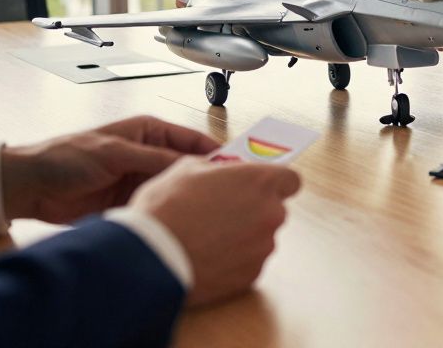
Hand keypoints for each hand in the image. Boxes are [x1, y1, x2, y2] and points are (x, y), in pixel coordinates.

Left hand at [0, 115, 219, 222]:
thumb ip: (155, 159)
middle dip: (207, 180)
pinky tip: (185, 224)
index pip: (192, 141)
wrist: (31, 187)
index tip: (237, 170)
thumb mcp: (116, 153)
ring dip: (190, 200)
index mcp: (150, 132)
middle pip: (189, 168)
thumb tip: (193, 169)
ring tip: (213, 213)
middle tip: (230, 196)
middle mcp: (150, 154)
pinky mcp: (133, 203)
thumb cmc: (67, 156)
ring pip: (177, 189)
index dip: (215, 155)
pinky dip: (171, 214)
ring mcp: (142, 180)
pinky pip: (160, 207)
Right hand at [130, 157, 301, 305]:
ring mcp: (263, 247)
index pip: (291, 180)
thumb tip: (220, 170)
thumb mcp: (186, 169)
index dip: (275, 183)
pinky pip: (249, 262)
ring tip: (209, 237)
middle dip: (255, 210)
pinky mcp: (252, 275)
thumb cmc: (167, 207)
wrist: (151, 257)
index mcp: (261, 182)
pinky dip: (235, 260)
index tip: (259, 187)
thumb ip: (215, 168)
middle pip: (275, 209)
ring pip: (261, 238)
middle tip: (224, 212)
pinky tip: (208, 256)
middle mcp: (271, 214)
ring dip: (244, 236)